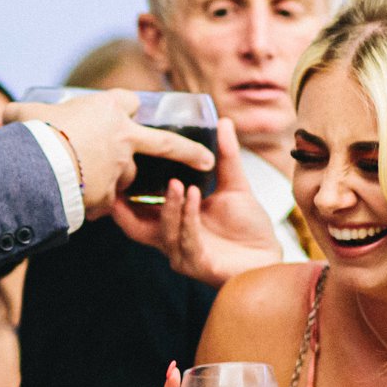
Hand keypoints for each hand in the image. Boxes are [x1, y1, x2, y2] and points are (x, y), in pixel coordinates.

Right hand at [3, 90, 213, 218]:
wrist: (33, 166)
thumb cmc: (28, 133)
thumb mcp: (20, 113)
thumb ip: (17, 113)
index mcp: (108, 109)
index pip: (127, 102)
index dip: (123, 108)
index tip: (124, 112)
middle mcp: (123, 137)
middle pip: (165, 144)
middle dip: (190, 153)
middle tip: (207, 162)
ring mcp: (120, 169)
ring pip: (126, 177)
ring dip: (118, 180)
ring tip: (92, 183)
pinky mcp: (109, 197)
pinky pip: (104, 202)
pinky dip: (92, 203)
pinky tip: (76, 204)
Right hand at [110, 118, 283, 283]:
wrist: (269, 257)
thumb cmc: (247, 228)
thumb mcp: (233, 185)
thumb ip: (225, 156)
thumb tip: (223, 121)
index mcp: (171, 222)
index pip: (134, 212)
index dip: (120, 196)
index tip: (116, 168)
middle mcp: (170, 240)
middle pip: (135, 226)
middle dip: (129, 204)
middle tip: (130, 175)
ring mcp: (182, 255)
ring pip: (165, 230)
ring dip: (170, 205)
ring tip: (177, 182)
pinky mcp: (199, 265)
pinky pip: (188, 239)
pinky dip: (189, 217)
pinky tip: (195, 195)